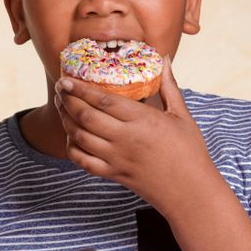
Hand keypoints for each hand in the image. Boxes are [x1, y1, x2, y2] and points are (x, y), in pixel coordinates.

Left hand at [54, 59, 218, 211]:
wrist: (189, 191)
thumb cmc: (190, 151)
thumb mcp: (182, 115)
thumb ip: (168, 86)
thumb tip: (165, 59)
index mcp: (143, 120)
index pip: (103, 100)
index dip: (80, 88)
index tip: (66, 79)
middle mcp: (126, 139)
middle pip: (85, 116)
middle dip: (68, 100)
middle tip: (61, 89)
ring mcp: (116, 159)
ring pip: (80, 137)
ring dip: (66, 120)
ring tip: (62, 106)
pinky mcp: (112, 175)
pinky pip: (83, 161)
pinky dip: (72, 147)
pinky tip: (72, 135)